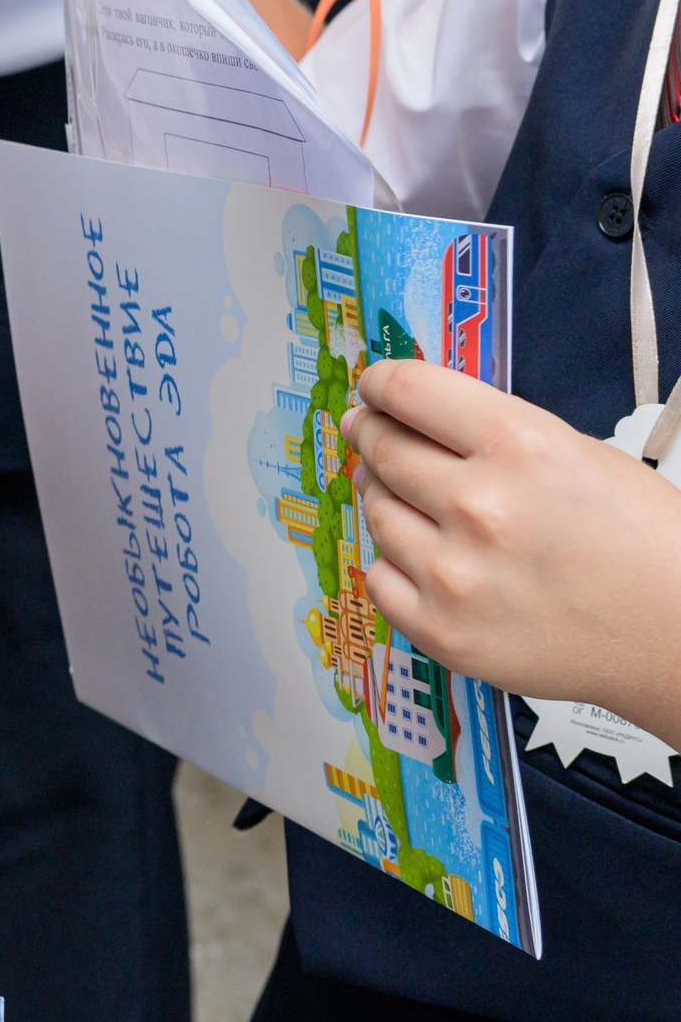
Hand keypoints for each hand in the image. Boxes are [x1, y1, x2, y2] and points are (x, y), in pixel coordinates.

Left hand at [342, 359, 680, 743]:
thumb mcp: (577, 454)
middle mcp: (479, 505)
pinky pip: (380, 578)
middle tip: (371, 433)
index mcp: (521, 446)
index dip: (380, 385)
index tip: (374, 389)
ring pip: (377, 513)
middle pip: (382, 449)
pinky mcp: (441, 630)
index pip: (406, 391)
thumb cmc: (642, 540)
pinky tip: (424, 558)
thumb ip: (490, 435)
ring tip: (417, 503)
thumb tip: (406, 422)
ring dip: (387, 500)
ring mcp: (454, 574)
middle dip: (372, 434)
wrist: (678, 635)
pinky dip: (396, 564)